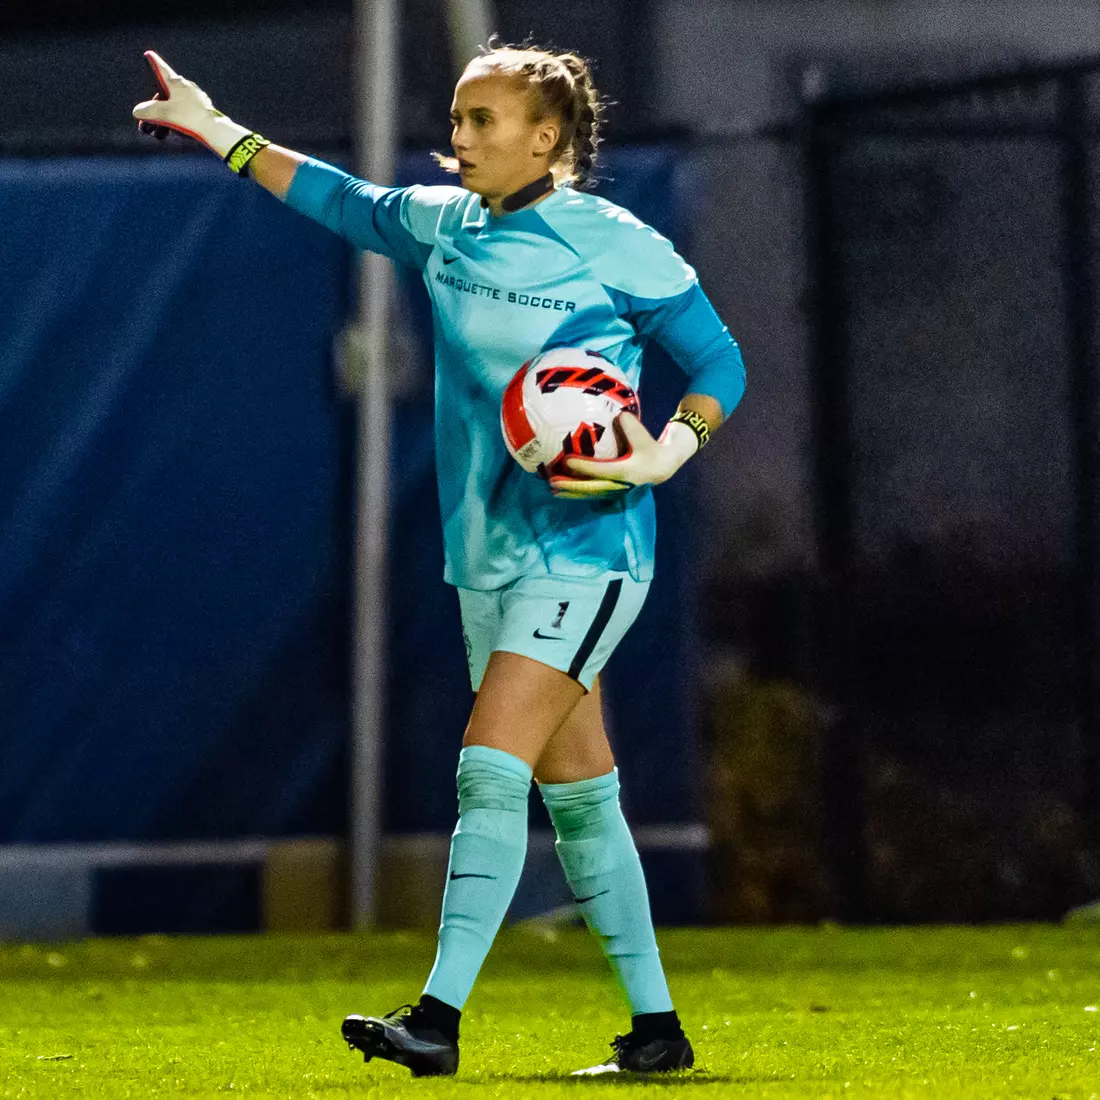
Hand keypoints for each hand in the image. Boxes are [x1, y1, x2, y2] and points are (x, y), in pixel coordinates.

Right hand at [133, 51, 251, 158]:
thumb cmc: (189, 118)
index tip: (149, 54)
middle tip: (145, 127)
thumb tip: (137, 112)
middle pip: (165, 96)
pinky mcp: (203, 111)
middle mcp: (186, 88)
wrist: (215, 131)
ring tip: (157, 136)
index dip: (154, 63)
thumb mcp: (163, 113)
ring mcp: (196, 100)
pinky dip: (175, 122)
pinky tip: (172, 133)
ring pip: (174, 107)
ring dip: (163, 121)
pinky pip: (185, 114)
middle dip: (153, 111)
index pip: (162, 70)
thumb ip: (147, 111)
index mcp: (176, 83)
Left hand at [548, 412, 698, 498]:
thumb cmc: (650, 448)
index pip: (601, 470)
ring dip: (571, 492)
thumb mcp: (644, 436)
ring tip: (552, 490)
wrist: (662, 467)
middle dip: (571, 486)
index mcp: (626, 471)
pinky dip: (578, 493)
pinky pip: (593, 493)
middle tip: (552, 482)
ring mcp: (615, 491)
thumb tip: (618, 414)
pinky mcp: (612, 492)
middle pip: (591, 487)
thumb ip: (631, 426)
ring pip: (590, 494)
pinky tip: (563, 491)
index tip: (567, 461)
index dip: (584, 467)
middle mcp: (619, 484)